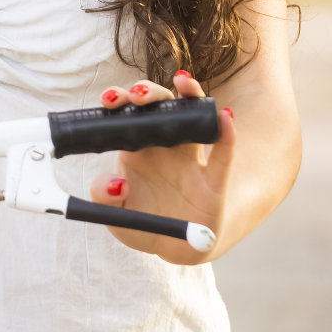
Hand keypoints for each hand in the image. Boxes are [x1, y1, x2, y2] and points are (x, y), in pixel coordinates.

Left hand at [84, 71, 236, 264]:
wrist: (174, 250)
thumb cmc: (141, 225)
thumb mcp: (115, 217)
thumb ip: (104, 199)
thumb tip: (115, 182)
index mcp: (135, 150)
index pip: (127, 115)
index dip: (120, 100)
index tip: (109, 98)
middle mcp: (163, 146)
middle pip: (159, 107)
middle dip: (149, 93)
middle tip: (138, 95)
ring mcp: (190, 159)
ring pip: (193, 117)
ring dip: (190, 96)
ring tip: (183, 81)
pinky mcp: (214, 179)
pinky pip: (223, 153)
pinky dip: (227, 134)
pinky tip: (224, 117)